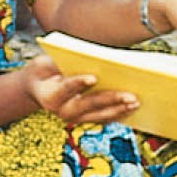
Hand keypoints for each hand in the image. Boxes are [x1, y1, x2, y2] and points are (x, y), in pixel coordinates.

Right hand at [20, 54, 139, 123]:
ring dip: (120, 109)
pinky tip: (134, 107)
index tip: (93, 77)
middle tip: (130, 95)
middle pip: (88, 105)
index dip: (78, 83)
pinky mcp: (86, 119)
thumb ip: (64, 61)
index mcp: (50, 95)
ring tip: (137, 102)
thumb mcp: (49, 61)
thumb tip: (91, 57)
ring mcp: (75, 118)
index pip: (65, 88)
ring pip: (100, 116)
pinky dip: (120, 113)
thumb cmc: (47, 68)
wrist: (39, 86)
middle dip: (110, 99)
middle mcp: (62, 111)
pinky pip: (105, 118)